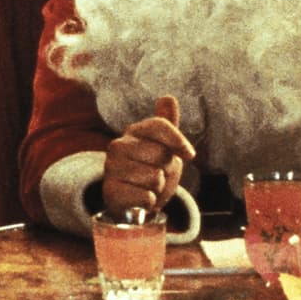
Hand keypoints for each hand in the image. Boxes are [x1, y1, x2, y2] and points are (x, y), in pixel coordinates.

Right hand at [102, 96, 194, 218]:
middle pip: (161, 154)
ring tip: (147, 187)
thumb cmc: (150, 170)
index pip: (159, 125)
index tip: (190, 154)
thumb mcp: (162, 146)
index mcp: (133, 132)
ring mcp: (112, 168)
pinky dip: (149, 202)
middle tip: (156, 174)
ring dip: (157, 188)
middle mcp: (118, 146)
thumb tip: (167, 97)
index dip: (178, 140)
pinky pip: (146, 197)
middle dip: (166, 169)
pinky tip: (140, 199)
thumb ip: (166, 124)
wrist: (132, 201)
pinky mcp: (110, 191)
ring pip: (154, 177)